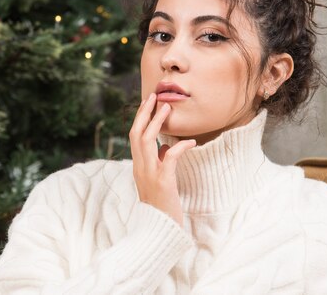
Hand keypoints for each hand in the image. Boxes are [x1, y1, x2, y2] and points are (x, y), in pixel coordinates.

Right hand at [129, 93, 195, 226]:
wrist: (159, 230)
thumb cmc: (161, 206)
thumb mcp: (158, 181)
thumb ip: (159, 163)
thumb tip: (166, 147)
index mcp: (138, 166)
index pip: (134, 136)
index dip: (140, 118)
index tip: (147, 103)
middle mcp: (140, 167)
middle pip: (136, 133)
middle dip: (144, 113)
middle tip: (154, 96)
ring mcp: (149, 174)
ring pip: (147, 141)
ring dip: (157, 123)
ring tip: (167, 108)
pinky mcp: (163, 181)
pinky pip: (170, 157)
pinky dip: (180, 146)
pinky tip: (192, 142)